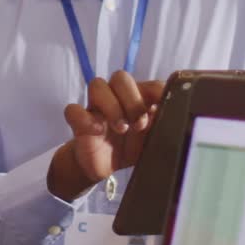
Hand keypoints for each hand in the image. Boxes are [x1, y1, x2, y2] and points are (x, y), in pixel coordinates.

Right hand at [47, 71, 164, 200]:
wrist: (104, 167)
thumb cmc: (131, 148)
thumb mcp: (151, 140)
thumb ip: (161, 126)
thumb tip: (171, 113)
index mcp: (139, 99)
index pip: (150, 85)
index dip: (158, 92)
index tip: (163, 107)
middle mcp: (117, 97)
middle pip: (120, 77)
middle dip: (132, 98)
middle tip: (139, 124)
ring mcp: (96, 107)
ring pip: (97, 85)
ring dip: (112, 105)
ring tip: (122, 129)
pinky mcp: (79, 122)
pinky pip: (73, 110)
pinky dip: (84, 118)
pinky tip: (98, 132)